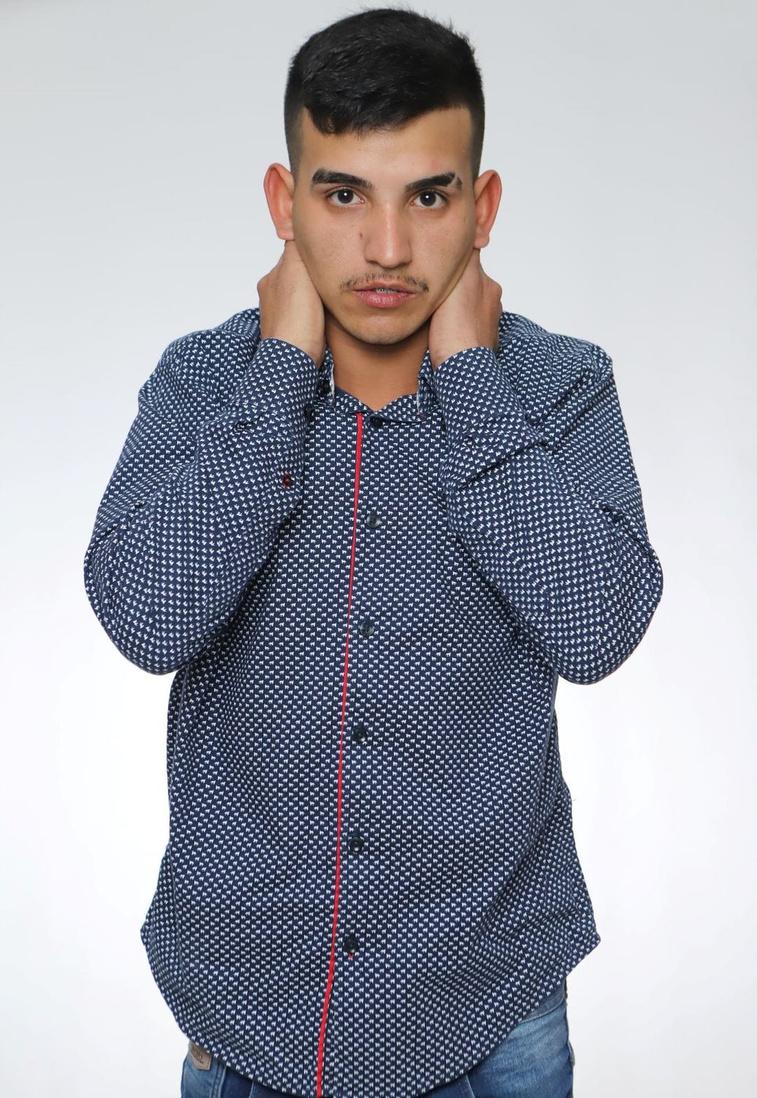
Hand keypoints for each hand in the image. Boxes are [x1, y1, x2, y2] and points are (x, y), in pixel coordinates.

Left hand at [257, 239, 325, 367]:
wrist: (294, 360)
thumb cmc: (295, 319)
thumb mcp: (296, 268)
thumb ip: (296, 246)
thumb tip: (296, 228)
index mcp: (270, 280)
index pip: (292, 256)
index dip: (312, 254)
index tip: (327, 253)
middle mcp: (272, 298)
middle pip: (299, 277)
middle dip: (314, 277)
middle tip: (333, 277)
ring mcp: (282, 318)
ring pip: (304, 298)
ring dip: (316, 297)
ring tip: (330, 298)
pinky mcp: (294, 336)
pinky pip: (308, 318)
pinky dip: (317, 315)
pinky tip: (326, 318)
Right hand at [428, 248, 501, 368]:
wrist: (461, 369)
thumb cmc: (458, 328)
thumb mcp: (463, 278)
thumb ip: (470, 254)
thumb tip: (479, 233)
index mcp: (491, 289)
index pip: (470, 268)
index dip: (451, 267)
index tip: (437, 270)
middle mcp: (492, 308)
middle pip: (467, 289)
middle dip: (452, 290)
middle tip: (432, 293)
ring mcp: (485, 329)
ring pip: (463, 310)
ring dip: (451, 311)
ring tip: (435, 315)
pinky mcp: (476, 349)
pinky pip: (461, 331)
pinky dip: (453, 329)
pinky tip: (441, 333)